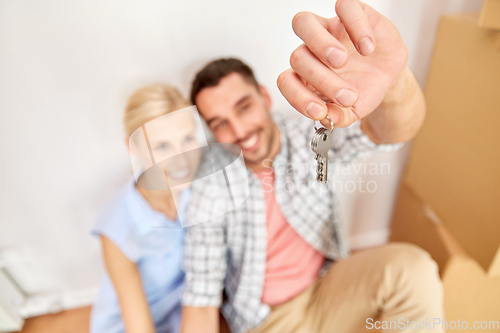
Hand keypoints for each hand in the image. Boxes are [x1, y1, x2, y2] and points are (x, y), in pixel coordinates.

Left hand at [277, 0, 407, 127]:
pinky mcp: (350, 12)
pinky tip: (368, 48)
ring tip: (342, 61)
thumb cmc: (363, 90)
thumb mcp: (352, 111)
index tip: (319, 111)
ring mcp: (328, 29)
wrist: (388, 76)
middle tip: (346, 95)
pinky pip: (344, 7)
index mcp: (304, 76)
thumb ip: (337, 117)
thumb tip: (326, 120)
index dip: (297, 97)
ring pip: (303, 23)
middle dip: (320, 78)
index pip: (286, 81)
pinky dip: (355, 26)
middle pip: (297, 57)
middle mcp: (310, 50)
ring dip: (319, 43)